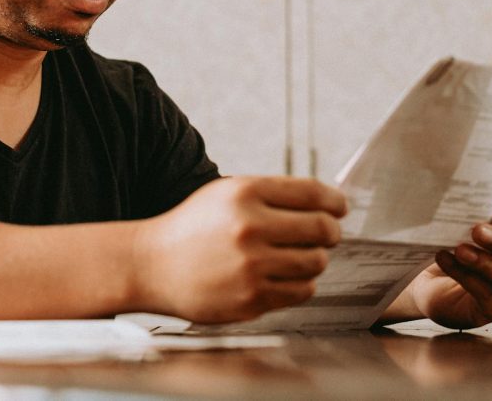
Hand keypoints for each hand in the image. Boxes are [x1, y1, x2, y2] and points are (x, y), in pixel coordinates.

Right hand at [134, 176, 346, 323]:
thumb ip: (273, 196)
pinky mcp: (251, 298)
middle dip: (330, 232)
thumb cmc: (194, 227)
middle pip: (322, 229)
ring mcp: (251, 265)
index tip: (340, 208)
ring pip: (317, 262)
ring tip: (298, 256)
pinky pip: (302, 290)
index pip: (313, 193)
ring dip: (315, 259)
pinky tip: (282, 276)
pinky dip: (300, 283)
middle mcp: (250, 227)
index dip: (335, 201)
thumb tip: (328, 204)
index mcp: (246, 193)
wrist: (151, 265)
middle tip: (326, 234)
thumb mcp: (227, 194)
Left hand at [404, 203, 491, 329]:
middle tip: (477, 231)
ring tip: (461, 250)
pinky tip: (445, 259)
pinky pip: (485, 294)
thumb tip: (460, 198)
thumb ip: (471, 217)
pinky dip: (464, 275)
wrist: (432, 285)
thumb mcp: (464, 230)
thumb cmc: (455, 250)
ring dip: (486, 262)